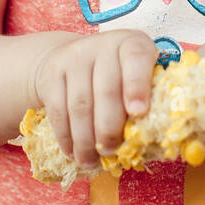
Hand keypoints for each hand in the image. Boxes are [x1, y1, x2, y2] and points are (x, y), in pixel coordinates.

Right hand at [32, 30, 158, 168]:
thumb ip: (147, 99)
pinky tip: (72, 151)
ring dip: (85, 139)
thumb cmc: (118, 75)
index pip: (136, 58)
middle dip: (109, 128)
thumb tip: (151, 140)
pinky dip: (65, 135)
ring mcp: (75, 56)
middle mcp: (103, 44)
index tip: (139, 113)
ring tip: (90, 160)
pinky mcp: (53, 72)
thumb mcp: (138, 75)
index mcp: (132, 44)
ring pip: (80, 104)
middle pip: (106, 90)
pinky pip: (58, 109)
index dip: (137, 86)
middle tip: (111, 151)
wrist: (76, 57)